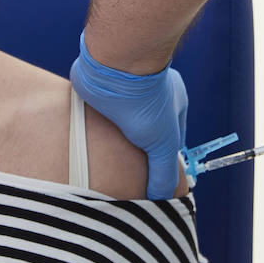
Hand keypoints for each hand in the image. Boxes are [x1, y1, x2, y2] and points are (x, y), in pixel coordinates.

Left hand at [69, 32, 187, 199]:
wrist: (110, 63)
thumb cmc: (143, 99)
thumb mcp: (161, 143)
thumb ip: (163, 173)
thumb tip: (162, 199)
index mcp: (173, 102)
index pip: (171, 140)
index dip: (162, 160)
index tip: (151, 181)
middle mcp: (151, 95)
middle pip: (145, 131)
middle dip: (136, 152)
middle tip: (126, 177)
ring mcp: (126, 90)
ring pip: (121, 123)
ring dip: (114, 140)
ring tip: (105, 164)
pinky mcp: (102, 88)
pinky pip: (101, 112)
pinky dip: (96, 128)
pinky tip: (90, 143)